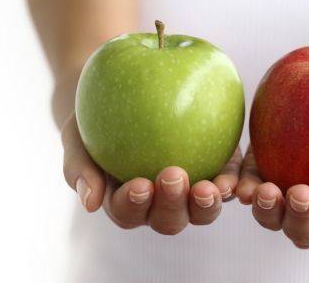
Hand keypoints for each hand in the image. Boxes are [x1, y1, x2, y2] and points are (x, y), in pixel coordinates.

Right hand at [61, 112, 241, 234]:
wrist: (126, 90)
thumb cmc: (94, 117)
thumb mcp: (76, 136)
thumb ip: (80, 167)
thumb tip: (90, 203)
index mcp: (126, 200)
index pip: (128, 211)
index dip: (134, 205)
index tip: (139, 184)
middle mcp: (160, 202)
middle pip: (168, 219)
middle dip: (172, 205)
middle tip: (173, 176)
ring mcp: (190, 188)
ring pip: (201, 210)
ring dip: (206, 205)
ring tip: (209, 188)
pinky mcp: (216, 168)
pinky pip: (227, 183)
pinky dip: (230, 184)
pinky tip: (232, 179)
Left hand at [236, 143, 308, 251]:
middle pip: (304, 233)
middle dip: (301, 217)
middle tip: (300, 193)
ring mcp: (287, 202)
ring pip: (273, 219)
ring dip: (267, 210)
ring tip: (265, 191)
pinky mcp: (266, 178)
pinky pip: (251, 191)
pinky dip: (244, 189)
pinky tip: (238, 184)